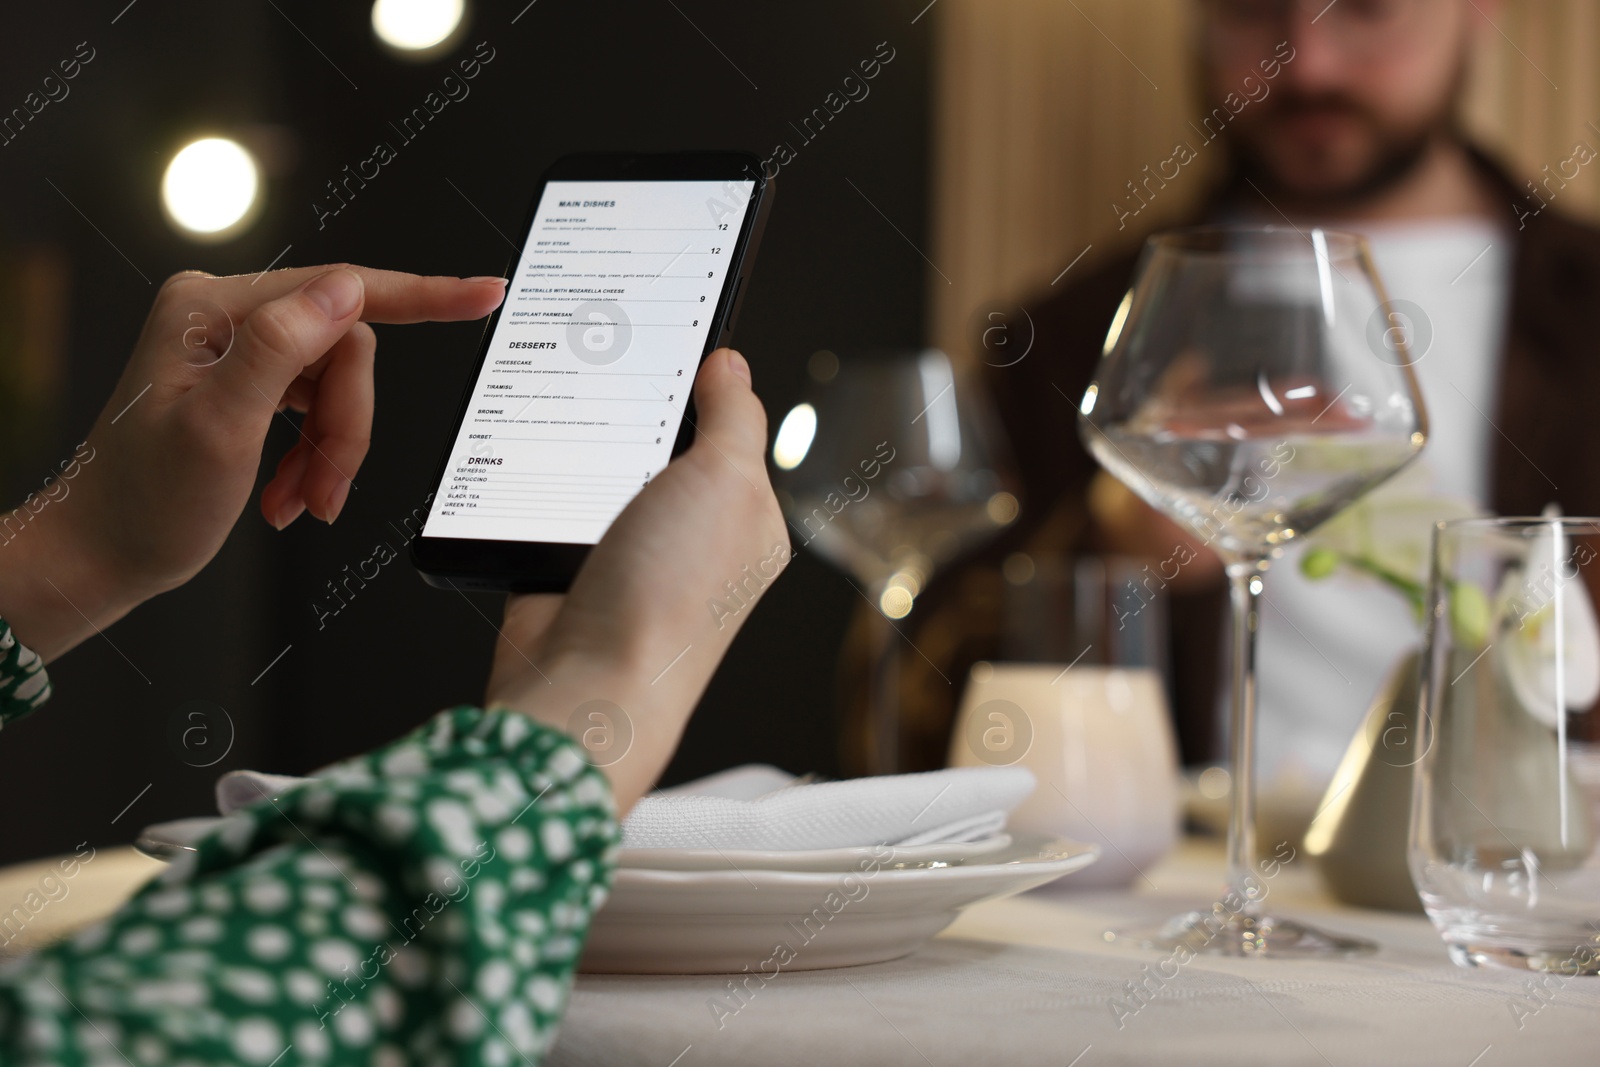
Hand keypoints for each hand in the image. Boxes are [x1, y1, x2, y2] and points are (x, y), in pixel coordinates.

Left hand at [0, 265, 506, 660]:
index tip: (481, 294)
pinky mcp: (247, 383)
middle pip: (345, 353)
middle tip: (328, 487)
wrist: (102, 554)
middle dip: (347, 427)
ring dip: (331, 452)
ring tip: (302, 500)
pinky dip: (315, 458)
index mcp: (213, 308)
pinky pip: (317, 409)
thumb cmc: (144, 503)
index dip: (422, 296)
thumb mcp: (219, 429)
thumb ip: (281, 350)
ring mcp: (237, 350)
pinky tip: (288, 494)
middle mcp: (225, 315)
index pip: (342, 291)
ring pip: (338, 387)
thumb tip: (345, 291)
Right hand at [484, 348, 789, 812]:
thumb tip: (730, 365)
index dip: (701, 381)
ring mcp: (630, 554)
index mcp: (748, 517)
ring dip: (579, 446)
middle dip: (631, 409)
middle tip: (602, 360)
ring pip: (600, 468)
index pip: (730, 429)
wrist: (586, 685)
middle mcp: (692, 537)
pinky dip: (538, 482)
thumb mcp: (727, 483)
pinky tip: (528, 456)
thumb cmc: (670, 600)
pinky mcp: (570, 566)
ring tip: (562, 402)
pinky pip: (551, 503)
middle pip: (658, 444)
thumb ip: (734, 418)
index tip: (665, 329)